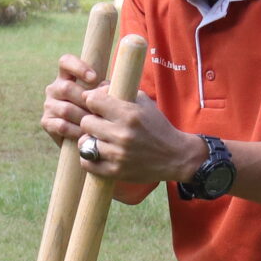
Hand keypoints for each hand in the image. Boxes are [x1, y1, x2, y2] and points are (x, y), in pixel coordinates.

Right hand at [38, 53, 101, 143]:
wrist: (88, 137)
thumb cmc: (99, 111)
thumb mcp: (103, 97)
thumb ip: (104, 90)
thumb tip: (106, 89)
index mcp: (66, 75)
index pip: (65, 62)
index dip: (78, 67)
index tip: (94, 77)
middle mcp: (54, 88)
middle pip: (67, 88)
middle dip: (86, 100)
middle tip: (101, 110)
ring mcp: (48, 105)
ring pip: (65, 109)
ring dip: (84, 118)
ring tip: (98, 124)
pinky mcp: (46, 122)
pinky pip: (62, 125)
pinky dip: (77, 130)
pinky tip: (87, 134)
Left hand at [41, 56, 199, 183]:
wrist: (175, 157)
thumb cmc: (156, 126)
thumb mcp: (142, 102)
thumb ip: (119, 91)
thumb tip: (92, 88)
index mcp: (129, 114)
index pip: (93, 100)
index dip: (93, 101)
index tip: (98, 106)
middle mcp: (122, 134)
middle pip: (85, 121)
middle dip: (91, 121)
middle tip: (100, 124)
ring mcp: (118, 155)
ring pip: (84, 142)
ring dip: (90, 140)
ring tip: (100, 139)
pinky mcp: (115, 172)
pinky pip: (86, 162)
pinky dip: (89, 158)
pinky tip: (98, 153)